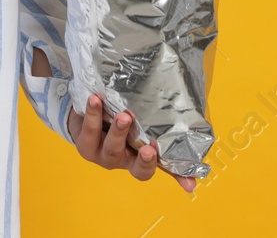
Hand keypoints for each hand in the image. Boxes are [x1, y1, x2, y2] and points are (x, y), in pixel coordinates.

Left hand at [67, 94, 196, 192]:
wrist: (90, 124)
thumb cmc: (125, 133)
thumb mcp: (145, 142)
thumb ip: (169, 154)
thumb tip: (194, 178)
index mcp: (134, 161)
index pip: (143, 171)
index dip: (147, 163)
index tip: (153, 150)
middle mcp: (116, 160)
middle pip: (121, 156)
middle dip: (125, 139)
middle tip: (130, 119)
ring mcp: (98, 152)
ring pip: (104, 143)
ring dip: (111, 128)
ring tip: (119, 111)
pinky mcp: (83, 140)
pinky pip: (86, 129)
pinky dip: (92, 113)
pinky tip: (95, 99)